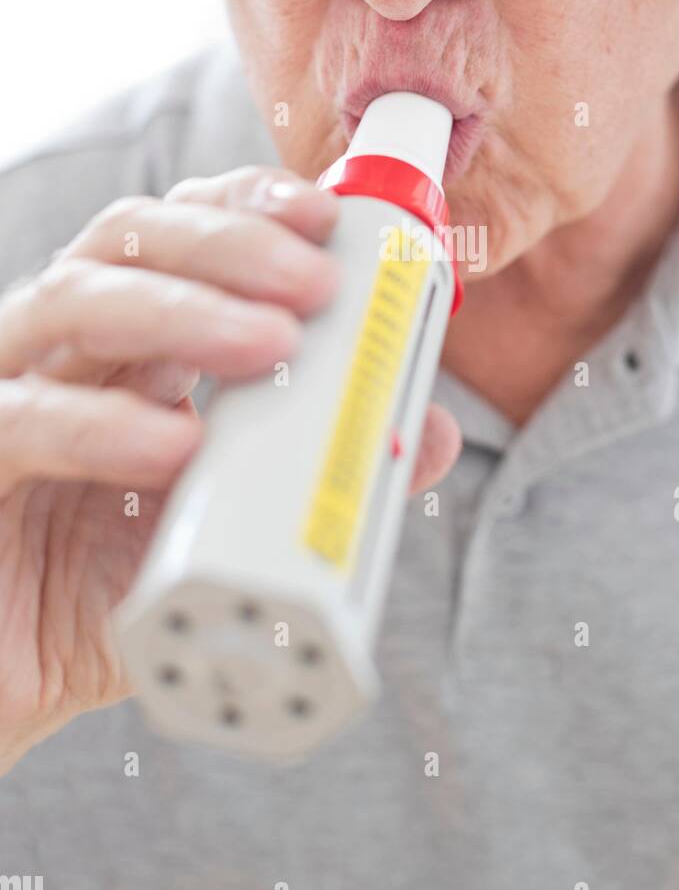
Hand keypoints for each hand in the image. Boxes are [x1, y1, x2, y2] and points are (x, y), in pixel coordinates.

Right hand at [0, 167, 460, 772]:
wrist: (8, 683)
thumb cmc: (107, 592)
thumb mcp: (226, 533)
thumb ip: (318, 475)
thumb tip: (426, 433)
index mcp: (127, 347)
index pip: (175, 235)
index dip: (242, 206)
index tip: (324, 214)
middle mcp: (63, 352)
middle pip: (128, 243)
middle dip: (230, 243)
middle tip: (316, 280)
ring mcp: (5, 396)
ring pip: (69, 302)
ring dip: (181, 309)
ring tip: (271, 341)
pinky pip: (21, 422)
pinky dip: (101, 424)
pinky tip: (173, 442)